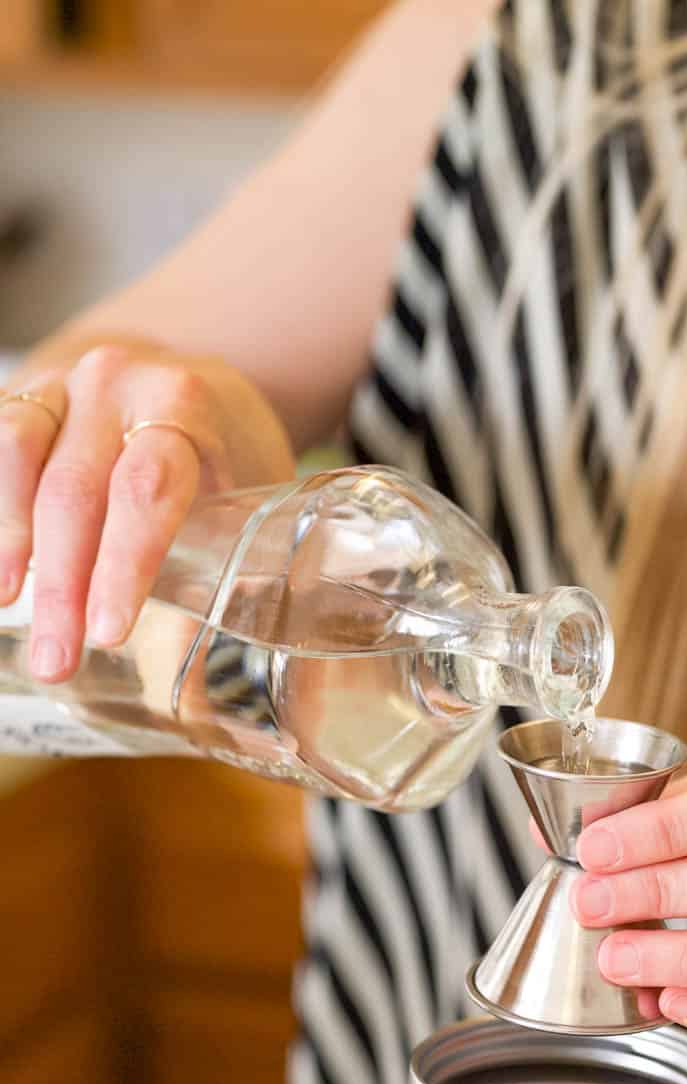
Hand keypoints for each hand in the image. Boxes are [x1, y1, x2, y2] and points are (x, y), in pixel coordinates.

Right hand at [0, 343, 291, 680]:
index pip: (148, 489)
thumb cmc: (223, 454)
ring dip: (8, 544)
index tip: (108, 633)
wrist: (181, 374)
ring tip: (8, 611)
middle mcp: (116, 384)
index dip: (124, 563)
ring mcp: (62, 384)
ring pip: (17, 458)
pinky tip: (0, 569)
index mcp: (184, 407)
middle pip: (76, 489)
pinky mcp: (25, 395)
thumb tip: (206, 691)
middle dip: (62, 585)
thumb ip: (227, 569)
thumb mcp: (247, 495)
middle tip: (57, 661)